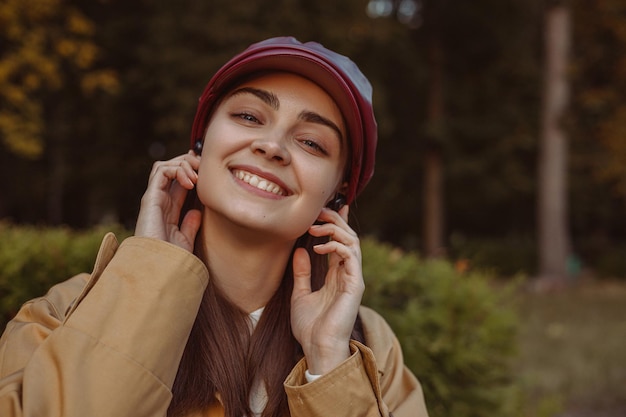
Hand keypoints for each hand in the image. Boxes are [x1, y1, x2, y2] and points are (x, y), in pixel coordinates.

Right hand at [134, 151, 201, 251]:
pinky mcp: (150, 197)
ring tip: (198, 175)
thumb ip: (190, 226)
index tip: (208, 170)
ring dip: (184, 163)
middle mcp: (160, 200)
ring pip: (165, 165)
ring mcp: (154, 198)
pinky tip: (191, 181)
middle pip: (171, 168)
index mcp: (168, 209)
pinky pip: (161, 171)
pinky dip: (178, 169)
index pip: (179, 180)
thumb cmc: (169, 259)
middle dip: (189, 162)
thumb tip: (197, 212)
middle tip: (205, 169)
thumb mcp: (184, 241)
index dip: (192, 170)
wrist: (158, 269)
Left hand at [290, 205, 364, 374]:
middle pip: (349, 238)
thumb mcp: (300, 294)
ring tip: (314, 227)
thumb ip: (302, 273)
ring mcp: (353, 278)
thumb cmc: (310, 327)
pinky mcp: (355, 284)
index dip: (337, 224)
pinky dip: (336, 245)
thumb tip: (300, 250)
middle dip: (335, 221)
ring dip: (334, 229)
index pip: (341, 243)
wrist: (317, 348)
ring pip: (353, 242)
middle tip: (319, 211)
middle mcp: (348, 274)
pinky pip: (350, 255)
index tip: (330, 208)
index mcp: (338, 276)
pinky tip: (318, 246)